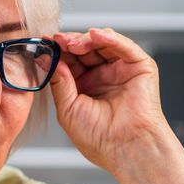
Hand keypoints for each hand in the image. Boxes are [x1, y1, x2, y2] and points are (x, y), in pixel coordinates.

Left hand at [47, 28, 170, 173]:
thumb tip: (47, 59)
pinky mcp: (140, 66)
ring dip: (86, 39)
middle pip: (85, 49)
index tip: (44, 43)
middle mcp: (103, 76)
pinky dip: (110, 38)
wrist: (125, 148)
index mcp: (85, 87)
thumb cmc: (99, 138)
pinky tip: (95, 35)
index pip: (70, 62)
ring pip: (103, 44)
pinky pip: (124, 46)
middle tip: (57, 40)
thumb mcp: (68, 108)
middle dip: (70, 42)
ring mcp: (121, 70)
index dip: (58, 51)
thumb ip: (59, 81)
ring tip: (72, 43)